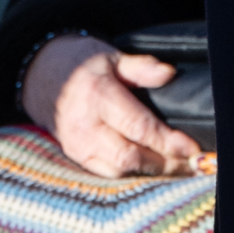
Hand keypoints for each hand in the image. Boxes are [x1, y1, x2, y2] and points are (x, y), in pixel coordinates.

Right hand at [21, 36, 201, 178]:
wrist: (40, 76)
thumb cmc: (81, 65)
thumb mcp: (112, 57)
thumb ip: (142, 67)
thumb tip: (168, 74)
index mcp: (97, 97)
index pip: (139, 128)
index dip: (168, 142)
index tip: (193, 149)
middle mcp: (84, 126)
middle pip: (130, 156)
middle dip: (165, 164)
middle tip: (193, 165)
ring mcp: (76, 145)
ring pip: (119, 170)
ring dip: (152, 173)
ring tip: (180, 170)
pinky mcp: (74, 156)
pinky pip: (107, 173)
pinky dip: (133, 175)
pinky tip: (155, 172)